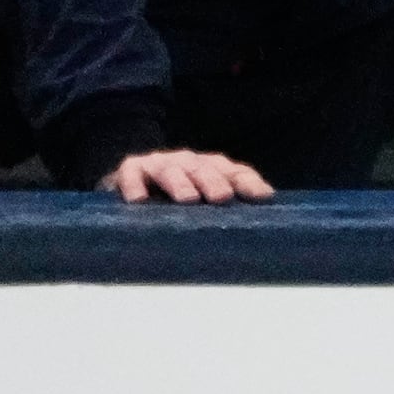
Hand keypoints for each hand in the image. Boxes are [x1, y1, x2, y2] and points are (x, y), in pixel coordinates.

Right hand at [105, 148, 273, 203]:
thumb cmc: (173, 199)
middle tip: (222, 198)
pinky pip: (131, 175)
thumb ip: (223, 212)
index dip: (249, 183)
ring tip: (188, 198)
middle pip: (204, 169)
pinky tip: (138, 200)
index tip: (263, 197)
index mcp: (211, 168)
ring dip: (180, 183)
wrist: (131, 180)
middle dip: (214, 182)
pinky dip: (134, 186)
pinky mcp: (130, 169)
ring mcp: (159, 164)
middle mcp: (187, 161)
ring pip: (171, 170)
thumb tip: (257, 231)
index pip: (235, 172)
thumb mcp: (201, 203)